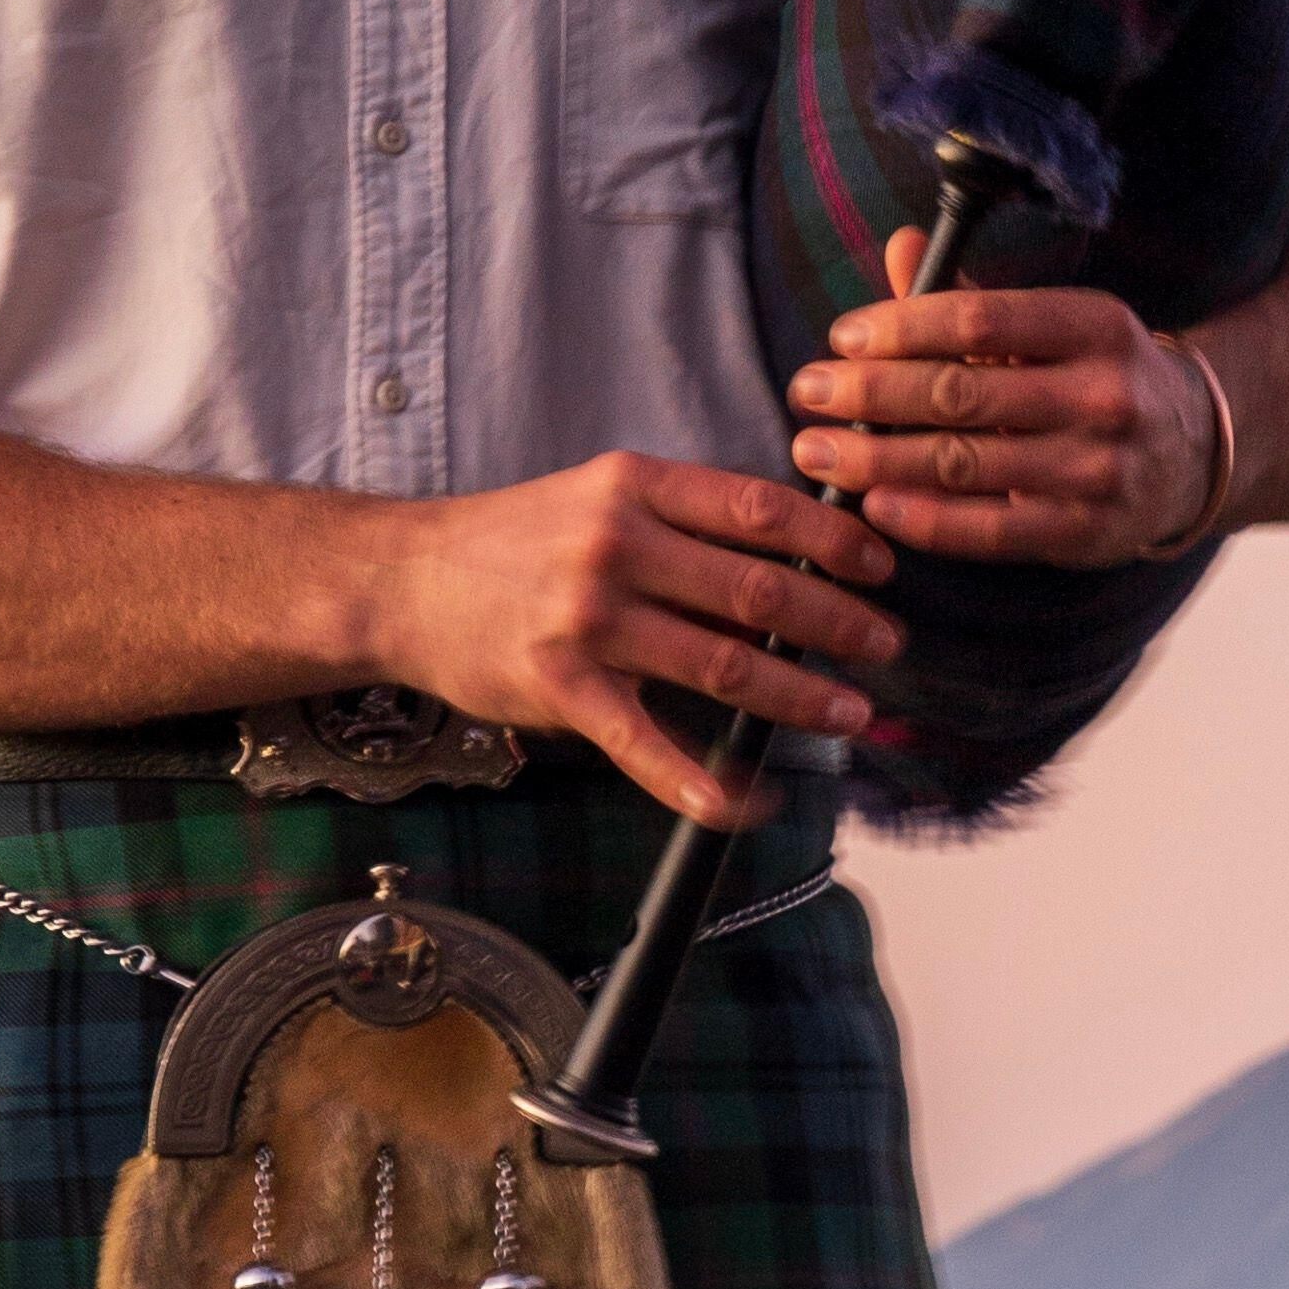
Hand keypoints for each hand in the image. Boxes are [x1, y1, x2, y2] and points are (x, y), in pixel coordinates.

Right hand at [372, 449, 902, 824]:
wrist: (402, 580)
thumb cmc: (512, 541)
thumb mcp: (598, 499)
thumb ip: (683, 525)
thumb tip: (786, 567)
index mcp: (636, 487)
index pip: (761, 508)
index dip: (835, 539)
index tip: (882, 566)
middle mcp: (617, 546)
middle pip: (758, 587)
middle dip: (838, 622)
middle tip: (886, 646)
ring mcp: (588, 619)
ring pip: (723, 662)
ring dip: (798, 694)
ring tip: (848, 710)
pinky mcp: (559, 688)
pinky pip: (649, 746)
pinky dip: (705, 784)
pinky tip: (749, 801)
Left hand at [787, 225, 1221, 565]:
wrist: (1193, 452)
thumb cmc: (1097, 376)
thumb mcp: (1054, 326)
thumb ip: (974, 298)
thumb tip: (901, 246)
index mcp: (1094, 325)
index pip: (979, 318)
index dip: (900, 325)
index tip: (842, 336)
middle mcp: (1103, 395)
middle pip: (960, 392)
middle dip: (869, 392)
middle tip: (806, 391)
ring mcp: (1098, 469)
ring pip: (962, 462)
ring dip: (875, 459)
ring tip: (815, 451)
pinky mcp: (1085, 533)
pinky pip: (987, 530)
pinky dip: (922, 519)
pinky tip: (872, 504)